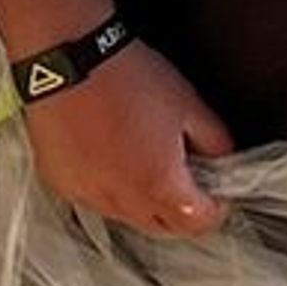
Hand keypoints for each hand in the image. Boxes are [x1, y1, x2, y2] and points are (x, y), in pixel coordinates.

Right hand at [21, 42, 233, 235]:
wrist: (68, 58)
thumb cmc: (125, 76)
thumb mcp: (189, 103)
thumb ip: (216, 141)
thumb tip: (223, 161)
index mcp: (159, 184)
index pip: (199, 223)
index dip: (215, 208)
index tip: (216, 192)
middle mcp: (122, 200)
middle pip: (164, 228)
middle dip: (181, 210)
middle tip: (184, 178)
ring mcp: (88, 195)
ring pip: (127, 216)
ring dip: (143, 200)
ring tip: (142, 159)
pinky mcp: (62, 184)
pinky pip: (94, 200)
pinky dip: (107, 188)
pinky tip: (109, 156)